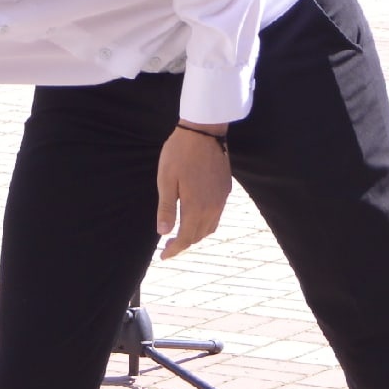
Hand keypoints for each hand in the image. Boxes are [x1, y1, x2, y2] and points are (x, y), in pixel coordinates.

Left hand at [155, 126, 232, 259]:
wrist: (203, 132)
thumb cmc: (179, 154)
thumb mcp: (166, 180)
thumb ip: (166, 208)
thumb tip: (163, 233)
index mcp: (195, 207)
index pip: (186, 238)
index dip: (174, 250)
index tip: (163, 256)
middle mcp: (212, 207)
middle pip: (199, 235)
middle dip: (184, 244)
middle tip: (168, 246)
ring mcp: (221, 198)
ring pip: (210, 227)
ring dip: (196, 234)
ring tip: (181, 234)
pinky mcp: (226, 189)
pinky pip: (217, 214)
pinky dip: (206, 223)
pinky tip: (195, 216)